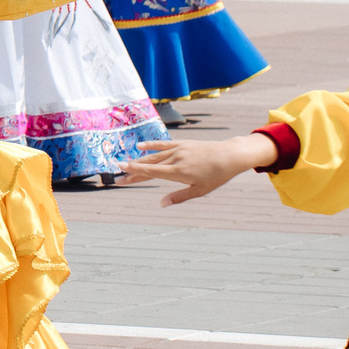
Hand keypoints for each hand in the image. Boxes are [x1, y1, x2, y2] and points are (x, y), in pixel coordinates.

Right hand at [120, 133, 279, 203]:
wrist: (230, 155)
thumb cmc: (216, 176)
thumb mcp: (199, 190)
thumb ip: (178, 196)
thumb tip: (161, 204)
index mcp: (178, 172)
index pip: (151, 172)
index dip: (135, 171)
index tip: (121, 171)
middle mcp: (175, 159)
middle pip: (148, 165)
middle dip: (132, 171)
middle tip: (118, 177)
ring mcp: (178, 150)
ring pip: (154, 156)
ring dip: (139, 161)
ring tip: (126, 165)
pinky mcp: (183, 144)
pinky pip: (163, 145)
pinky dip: (151, 146)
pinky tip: (140, 147)